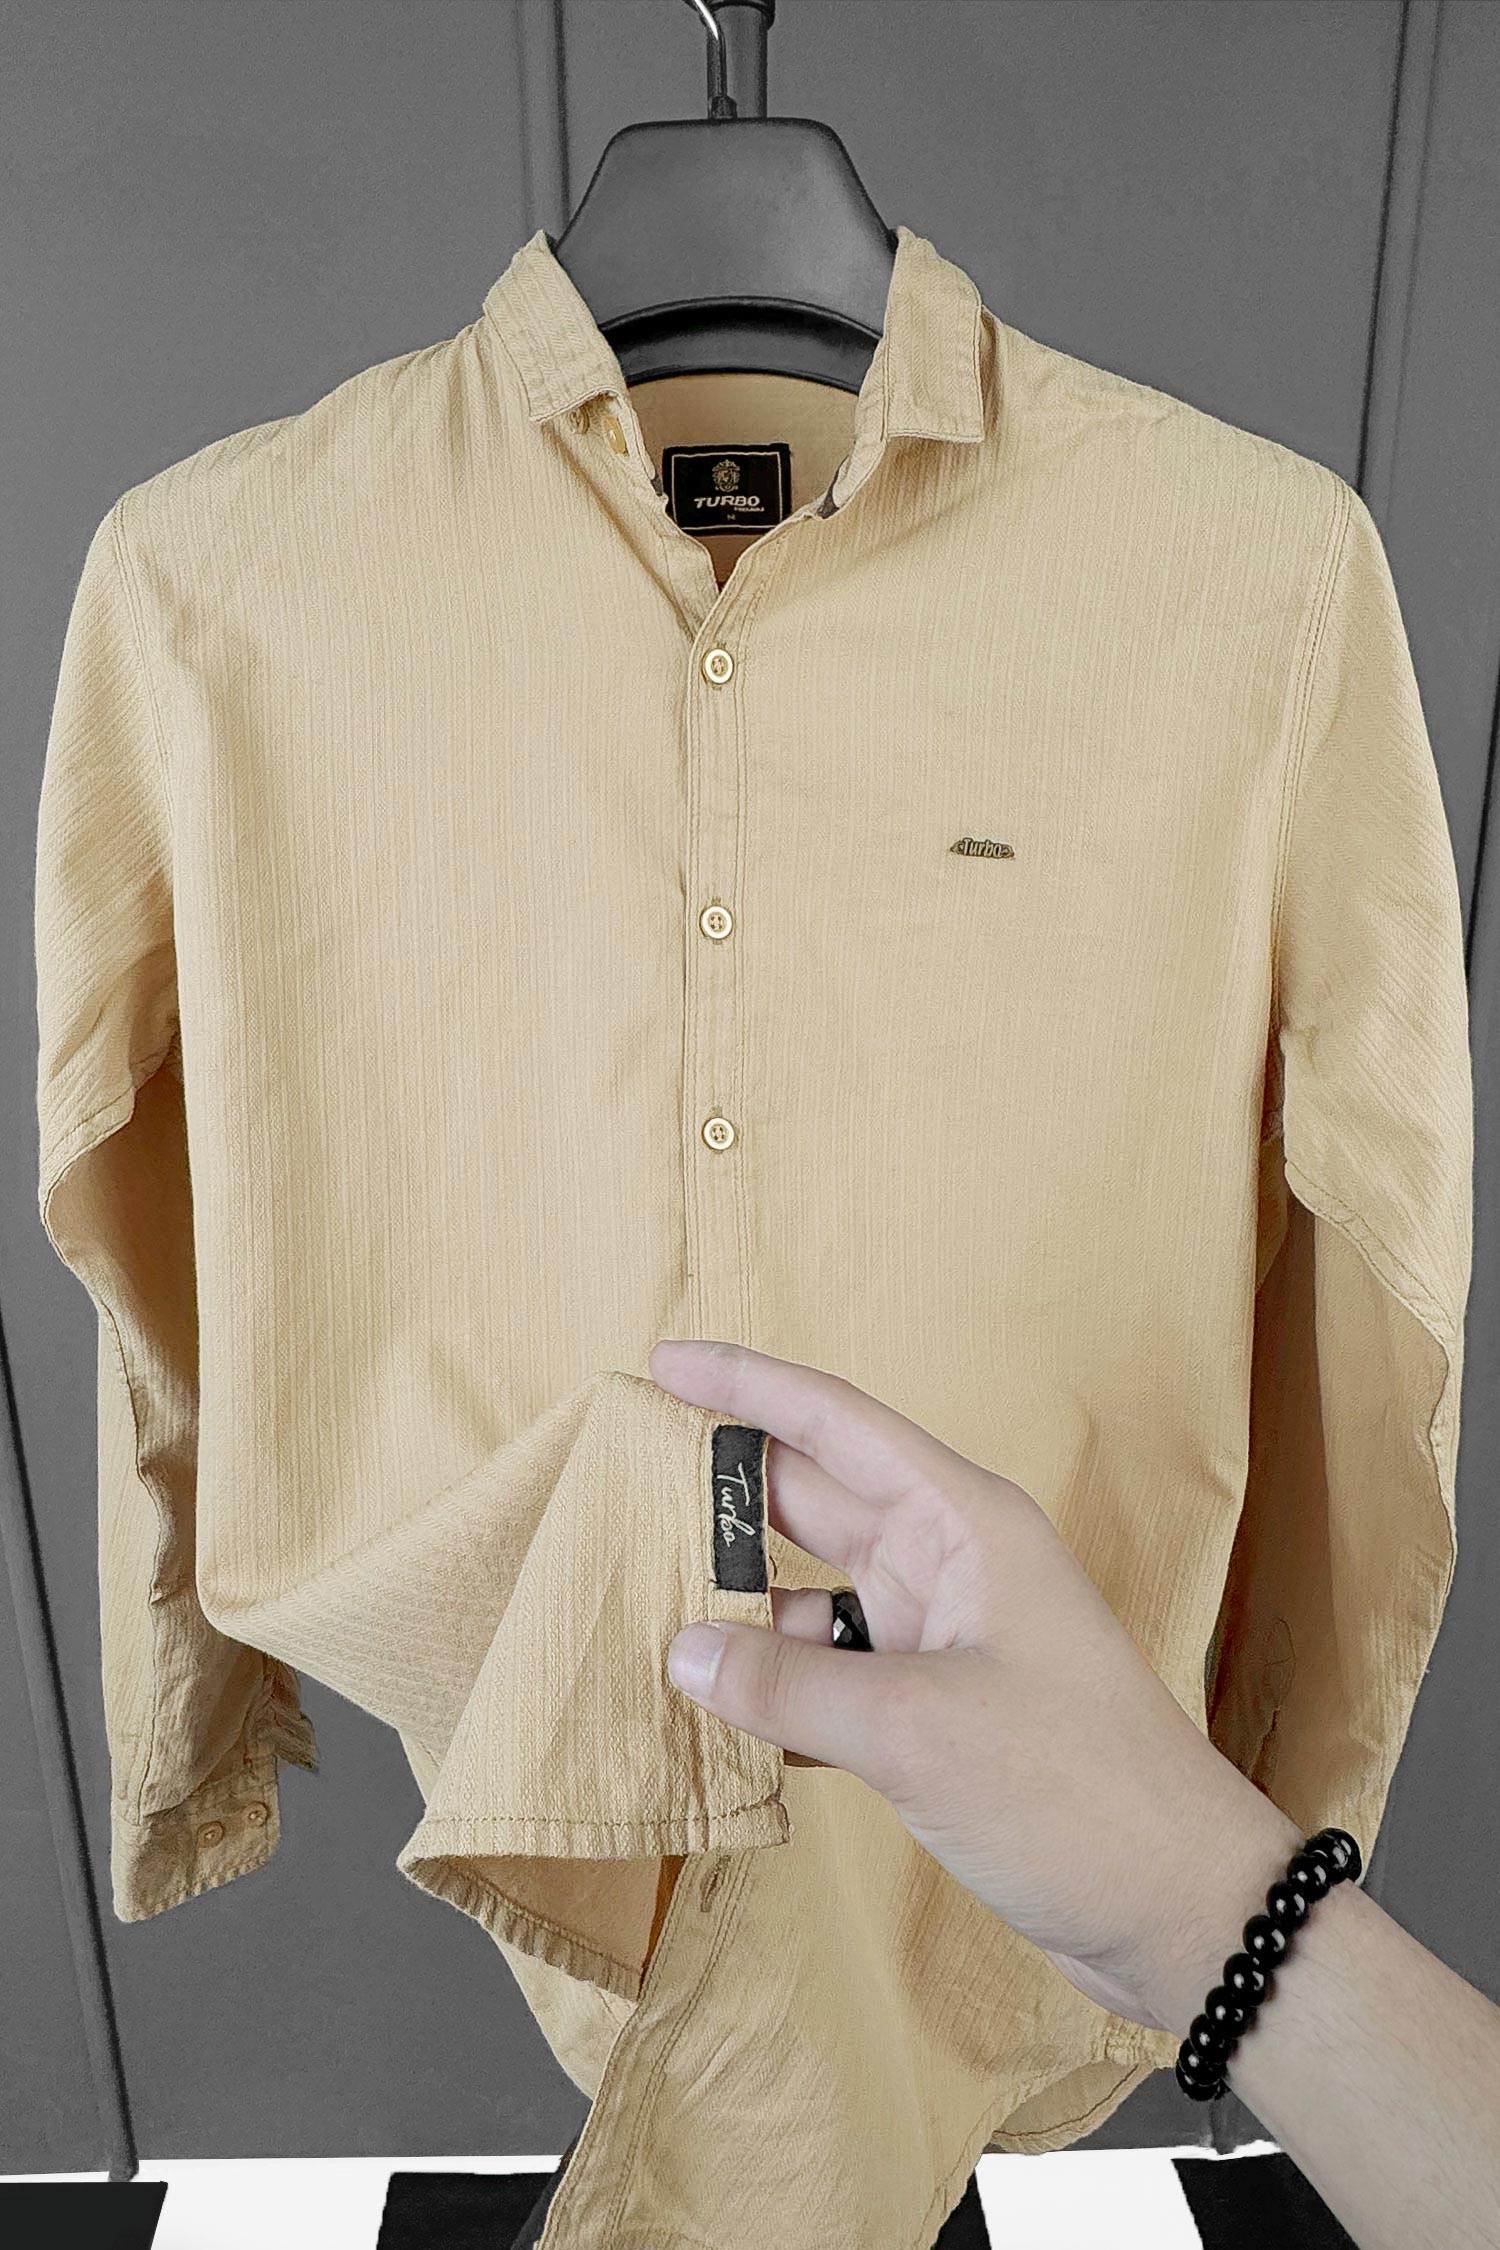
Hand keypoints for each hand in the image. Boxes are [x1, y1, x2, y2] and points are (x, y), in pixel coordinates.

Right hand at [651, 1335, 1302, 2037]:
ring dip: (740, 1606)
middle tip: (620, 1483)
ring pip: (815, 1595)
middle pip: (815, 1499)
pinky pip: (832, 1674)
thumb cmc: (1079, 1795)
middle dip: (723, 1491)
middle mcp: (950, 1565)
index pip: (836, 1423)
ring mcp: (943, 1640)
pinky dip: (775, 1686)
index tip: (663, 1362)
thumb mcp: (921, 1732)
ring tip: (640, 1610)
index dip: (748, 1386)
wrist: (1183, 1911)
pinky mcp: (937, 1714)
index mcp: (964, 1525)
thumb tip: (684, 1650)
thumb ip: (793, 1687)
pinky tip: (711, 1712)